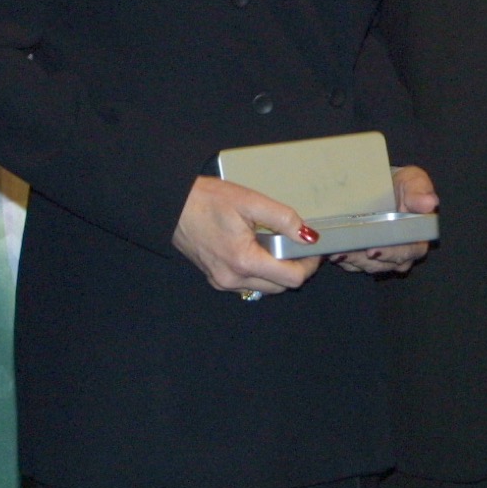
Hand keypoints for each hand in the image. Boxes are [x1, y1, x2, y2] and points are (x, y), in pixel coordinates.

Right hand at [173, 176, 321, 296]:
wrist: (172, 205)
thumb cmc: (206, 200)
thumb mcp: (250, 201)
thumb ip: (283, 219)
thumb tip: (308, 236)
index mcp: (244, 261)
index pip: (292, 278)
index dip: (309, 264)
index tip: (313, 248)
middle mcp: (233, 278)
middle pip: (281, 287)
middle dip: (295, 268)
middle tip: (299, 245)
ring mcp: (223, 282)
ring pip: (265, 287)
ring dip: (277, 271)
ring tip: (277, 245)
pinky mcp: (216, 279)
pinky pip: (248, 283)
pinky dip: (260, 271)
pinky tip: (257, 249)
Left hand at [333, 164, 438, 274]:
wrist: (381, 185)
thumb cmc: (401, 184)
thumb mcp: (412, 180)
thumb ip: (419, 191)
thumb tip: (430, 202)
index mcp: (417, 237)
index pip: (408, 251)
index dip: (391, 253)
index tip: (373, 250)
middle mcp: (401, 252)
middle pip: (384, 263)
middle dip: (363, 259)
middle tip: (346, 252)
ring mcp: (381, 256)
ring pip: (367, 266)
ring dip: (350, 260)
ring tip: (335, 251)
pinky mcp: (363, 256)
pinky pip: (353, 264)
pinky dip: (342, 259)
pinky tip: (331, 252)